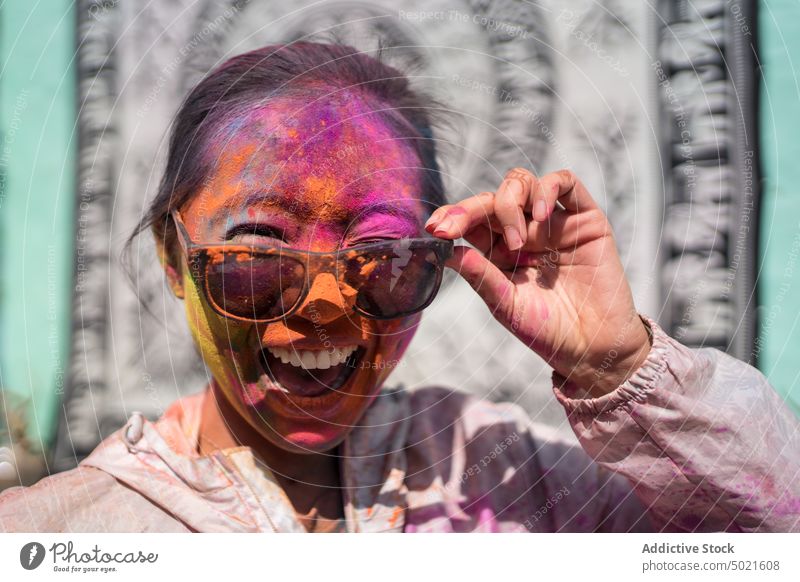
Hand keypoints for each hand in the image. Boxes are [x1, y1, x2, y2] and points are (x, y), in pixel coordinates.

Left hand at [426, 168, 651, 396]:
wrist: (593, 347)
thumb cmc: (547, 330)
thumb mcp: (504, 303)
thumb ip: (479, 274)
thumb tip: (445, 251)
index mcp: (499, 250)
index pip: (472, 221)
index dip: (452, 216)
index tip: (435, 228)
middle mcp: (524, 231)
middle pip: (493, 198)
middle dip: (470, 209)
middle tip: (456, 229)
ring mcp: (554, 222)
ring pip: (523, 183)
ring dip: (510, 204)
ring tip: (518, 242)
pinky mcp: (585, 218)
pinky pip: (565, 182)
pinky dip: (547, 189)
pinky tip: (541, 215)